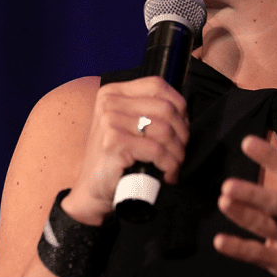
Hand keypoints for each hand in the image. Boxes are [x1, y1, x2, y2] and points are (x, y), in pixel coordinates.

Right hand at [62, 76, 188, 225]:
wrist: (93, 191)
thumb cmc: (116, 160)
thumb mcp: (129, 127)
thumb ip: (148, 113)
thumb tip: (183, 114)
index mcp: (113, 93)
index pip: (157, 85)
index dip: (179, 106)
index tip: (182, 128)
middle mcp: (109, 103)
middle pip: (165, 108)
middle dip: (182, 134)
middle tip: (179, 152)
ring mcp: (109, 121)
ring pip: (165, 130)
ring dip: (177, 153)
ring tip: (174, 165)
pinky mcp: (114, 143)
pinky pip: (157, 151)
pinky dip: (169, 165)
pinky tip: (167, 174)